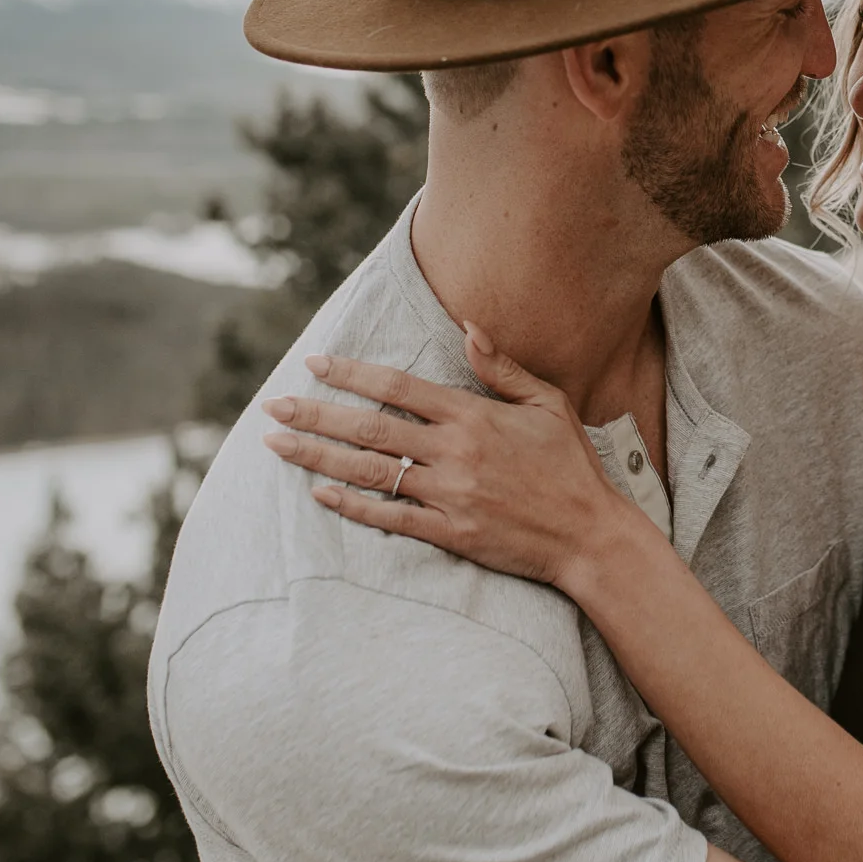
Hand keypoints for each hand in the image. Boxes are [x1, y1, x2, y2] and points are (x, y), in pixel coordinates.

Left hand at [259, 325, 632, 584]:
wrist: (588, 534)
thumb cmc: (570, 465)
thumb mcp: (547, 403)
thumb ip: (501, 368)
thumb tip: (466, 327)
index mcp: (473, 416)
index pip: (398, 388)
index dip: (351, 373)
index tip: (315, 363)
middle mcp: (454, 452)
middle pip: (369, 428)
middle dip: (315, 414)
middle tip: (273, 406)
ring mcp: (449, 495)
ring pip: (369, 471)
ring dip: (317, 456)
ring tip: (277, 445)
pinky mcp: (449, 532)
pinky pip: (389, 517)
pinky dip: (351, 505)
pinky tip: (319, 492)